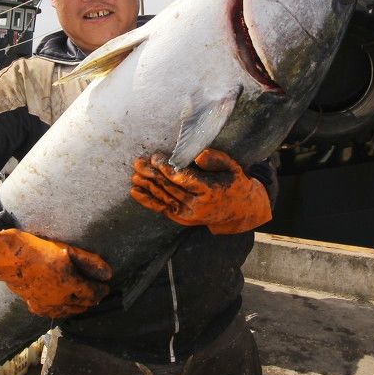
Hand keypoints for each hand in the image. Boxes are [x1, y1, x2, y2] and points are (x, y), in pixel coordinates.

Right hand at [0, 229, 111, 318]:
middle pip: (83, 305)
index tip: (106, 287)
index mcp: (70, 284)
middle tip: (97, 294)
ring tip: (84, 300)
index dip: (102, 290)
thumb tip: (109, 274)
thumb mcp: (67, 250)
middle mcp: (60, 299)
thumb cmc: (38, 250)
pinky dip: (64, 310)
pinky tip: (64, 304)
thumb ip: (90, 262)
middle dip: (92, 299)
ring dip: (79, 307)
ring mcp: (47, 306)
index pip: (93, 293)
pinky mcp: (35, 307)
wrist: (8, 258)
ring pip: (70, 312)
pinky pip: (55, 313)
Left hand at [130, 149, 271, 234]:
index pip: (184, 178)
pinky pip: (162, 209)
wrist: (239, 211)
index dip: (167, 168)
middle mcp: (198, 205)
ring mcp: (189, 214)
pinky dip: (147, 200)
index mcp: (210, 190)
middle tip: (138, 162)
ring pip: (163, 198)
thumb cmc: (235, 184)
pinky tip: (135, 191)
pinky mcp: (182, 219)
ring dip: (147, 186)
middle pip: (170, 188)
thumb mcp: (233, 167)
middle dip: (152, 174)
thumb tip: (198, 155)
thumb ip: (217, 159)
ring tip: (134, 174)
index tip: (155, 157)